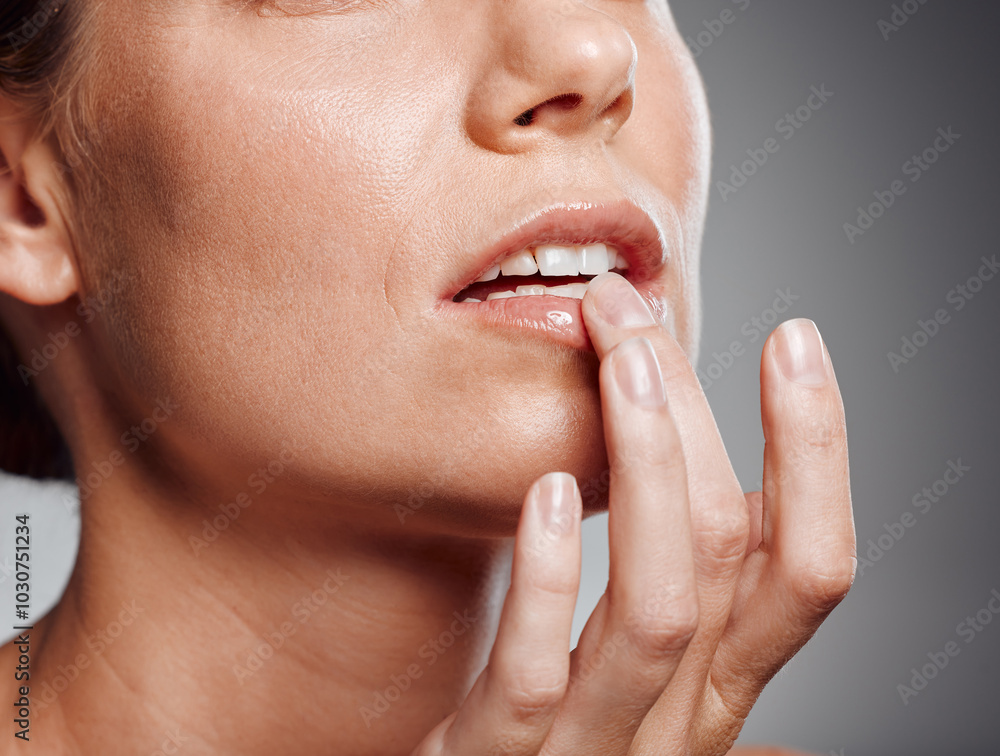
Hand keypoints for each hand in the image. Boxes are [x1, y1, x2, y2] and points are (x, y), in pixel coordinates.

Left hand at [411, 272, 856, 754]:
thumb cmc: (558, 713)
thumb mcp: (635, 645)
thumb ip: (678, 569)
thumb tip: (700, 439)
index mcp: (718, 680)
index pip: (809, 567)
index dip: (819, 452)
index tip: (792, 338)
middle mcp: (678, 718)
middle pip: (726, 555)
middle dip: (695, 413)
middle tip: (633, 309)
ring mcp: (592, 749)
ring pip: (657, 612)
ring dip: (651, 471)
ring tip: (620, 365)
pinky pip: (532, 682)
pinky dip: (550, 584)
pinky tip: (549, 490)